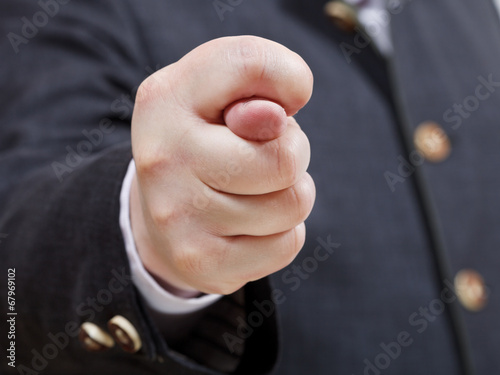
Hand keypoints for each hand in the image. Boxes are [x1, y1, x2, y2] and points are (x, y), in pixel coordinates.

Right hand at [130, 36, 314, 294]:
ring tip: (253, 190)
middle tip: (261, 156)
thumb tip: (274, 119)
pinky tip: (250, 223)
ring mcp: (178, 217)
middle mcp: (162, 158)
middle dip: (292, 154)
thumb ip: (257, 76)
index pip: (251, 64)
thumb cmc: (206, 139)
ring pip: (293, 203)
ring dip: (290, 194)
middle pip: (286, 157)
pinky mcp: (201, 264)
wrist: (161, 210)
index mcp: (165, 100)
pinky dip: (282, 232)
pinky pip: (287, 245)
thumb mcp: (221, 90)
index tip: (274, 102)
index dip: (288, 80)